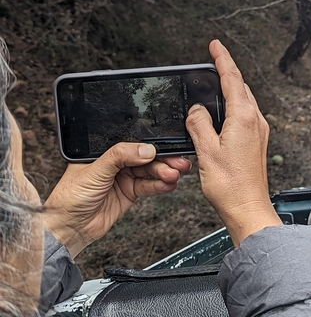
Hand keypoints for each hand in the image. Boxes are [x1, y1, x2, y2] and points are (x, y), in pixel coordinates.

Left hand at [44, 144, 190, 257]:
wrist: (69, 229)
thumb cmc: (69, 198)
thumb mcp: (94, 171)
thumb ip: (119, 157)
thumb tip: (145, 149)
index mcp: (103, 152)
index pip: (132, 145)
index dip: (150, 146)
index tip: (166, 149)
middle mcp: (115, 164)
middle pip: (145, 158)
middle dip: (163, 160)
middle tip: (177, 163)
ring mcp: (123, 178)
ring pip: (149, 172)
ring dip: (164, 173)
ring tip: (174, 175)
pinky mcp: (129, 193)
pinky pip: (148, 186)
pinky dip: (160, 185)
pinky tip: (169, 184)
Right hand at [186, 40, 280, 246]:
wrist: (248, 208)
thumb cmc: (230, 185)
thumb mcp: (206, 151)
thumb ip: (199, 124)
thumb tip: (196, 110)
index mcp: (244, 118)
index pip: (232, 78)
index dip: (222, 59)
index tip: (215, 45)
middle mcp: (255, 121)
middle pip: (241, 86)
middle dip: (227, 71)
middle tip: (213, 60)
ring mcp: (259, 131)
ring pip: (244, 100)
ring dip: (231, 88)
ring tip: (216, 82)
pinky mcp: (257, 142)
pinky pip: (246, 114)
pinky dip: (234, 105)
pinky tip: (224, 112)